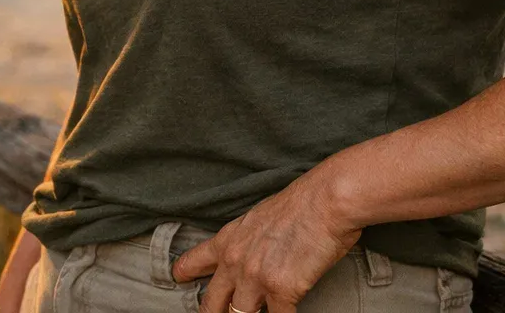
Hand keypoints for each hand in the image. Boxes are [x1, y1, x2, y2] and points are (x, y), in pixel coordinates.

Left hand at [172, 167, 360, 312]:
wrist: (326, 200)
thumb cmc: (302, 204)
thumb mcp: (259, 218)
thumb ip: (248, 241)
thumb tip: (252, 257)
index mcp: (229, 240)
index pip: (197, 260)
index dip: (186, 272)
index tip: (178, 278)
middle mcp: (236, 261)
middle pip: (211, 303)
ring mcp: (256, 278)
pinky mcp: (281, 291)